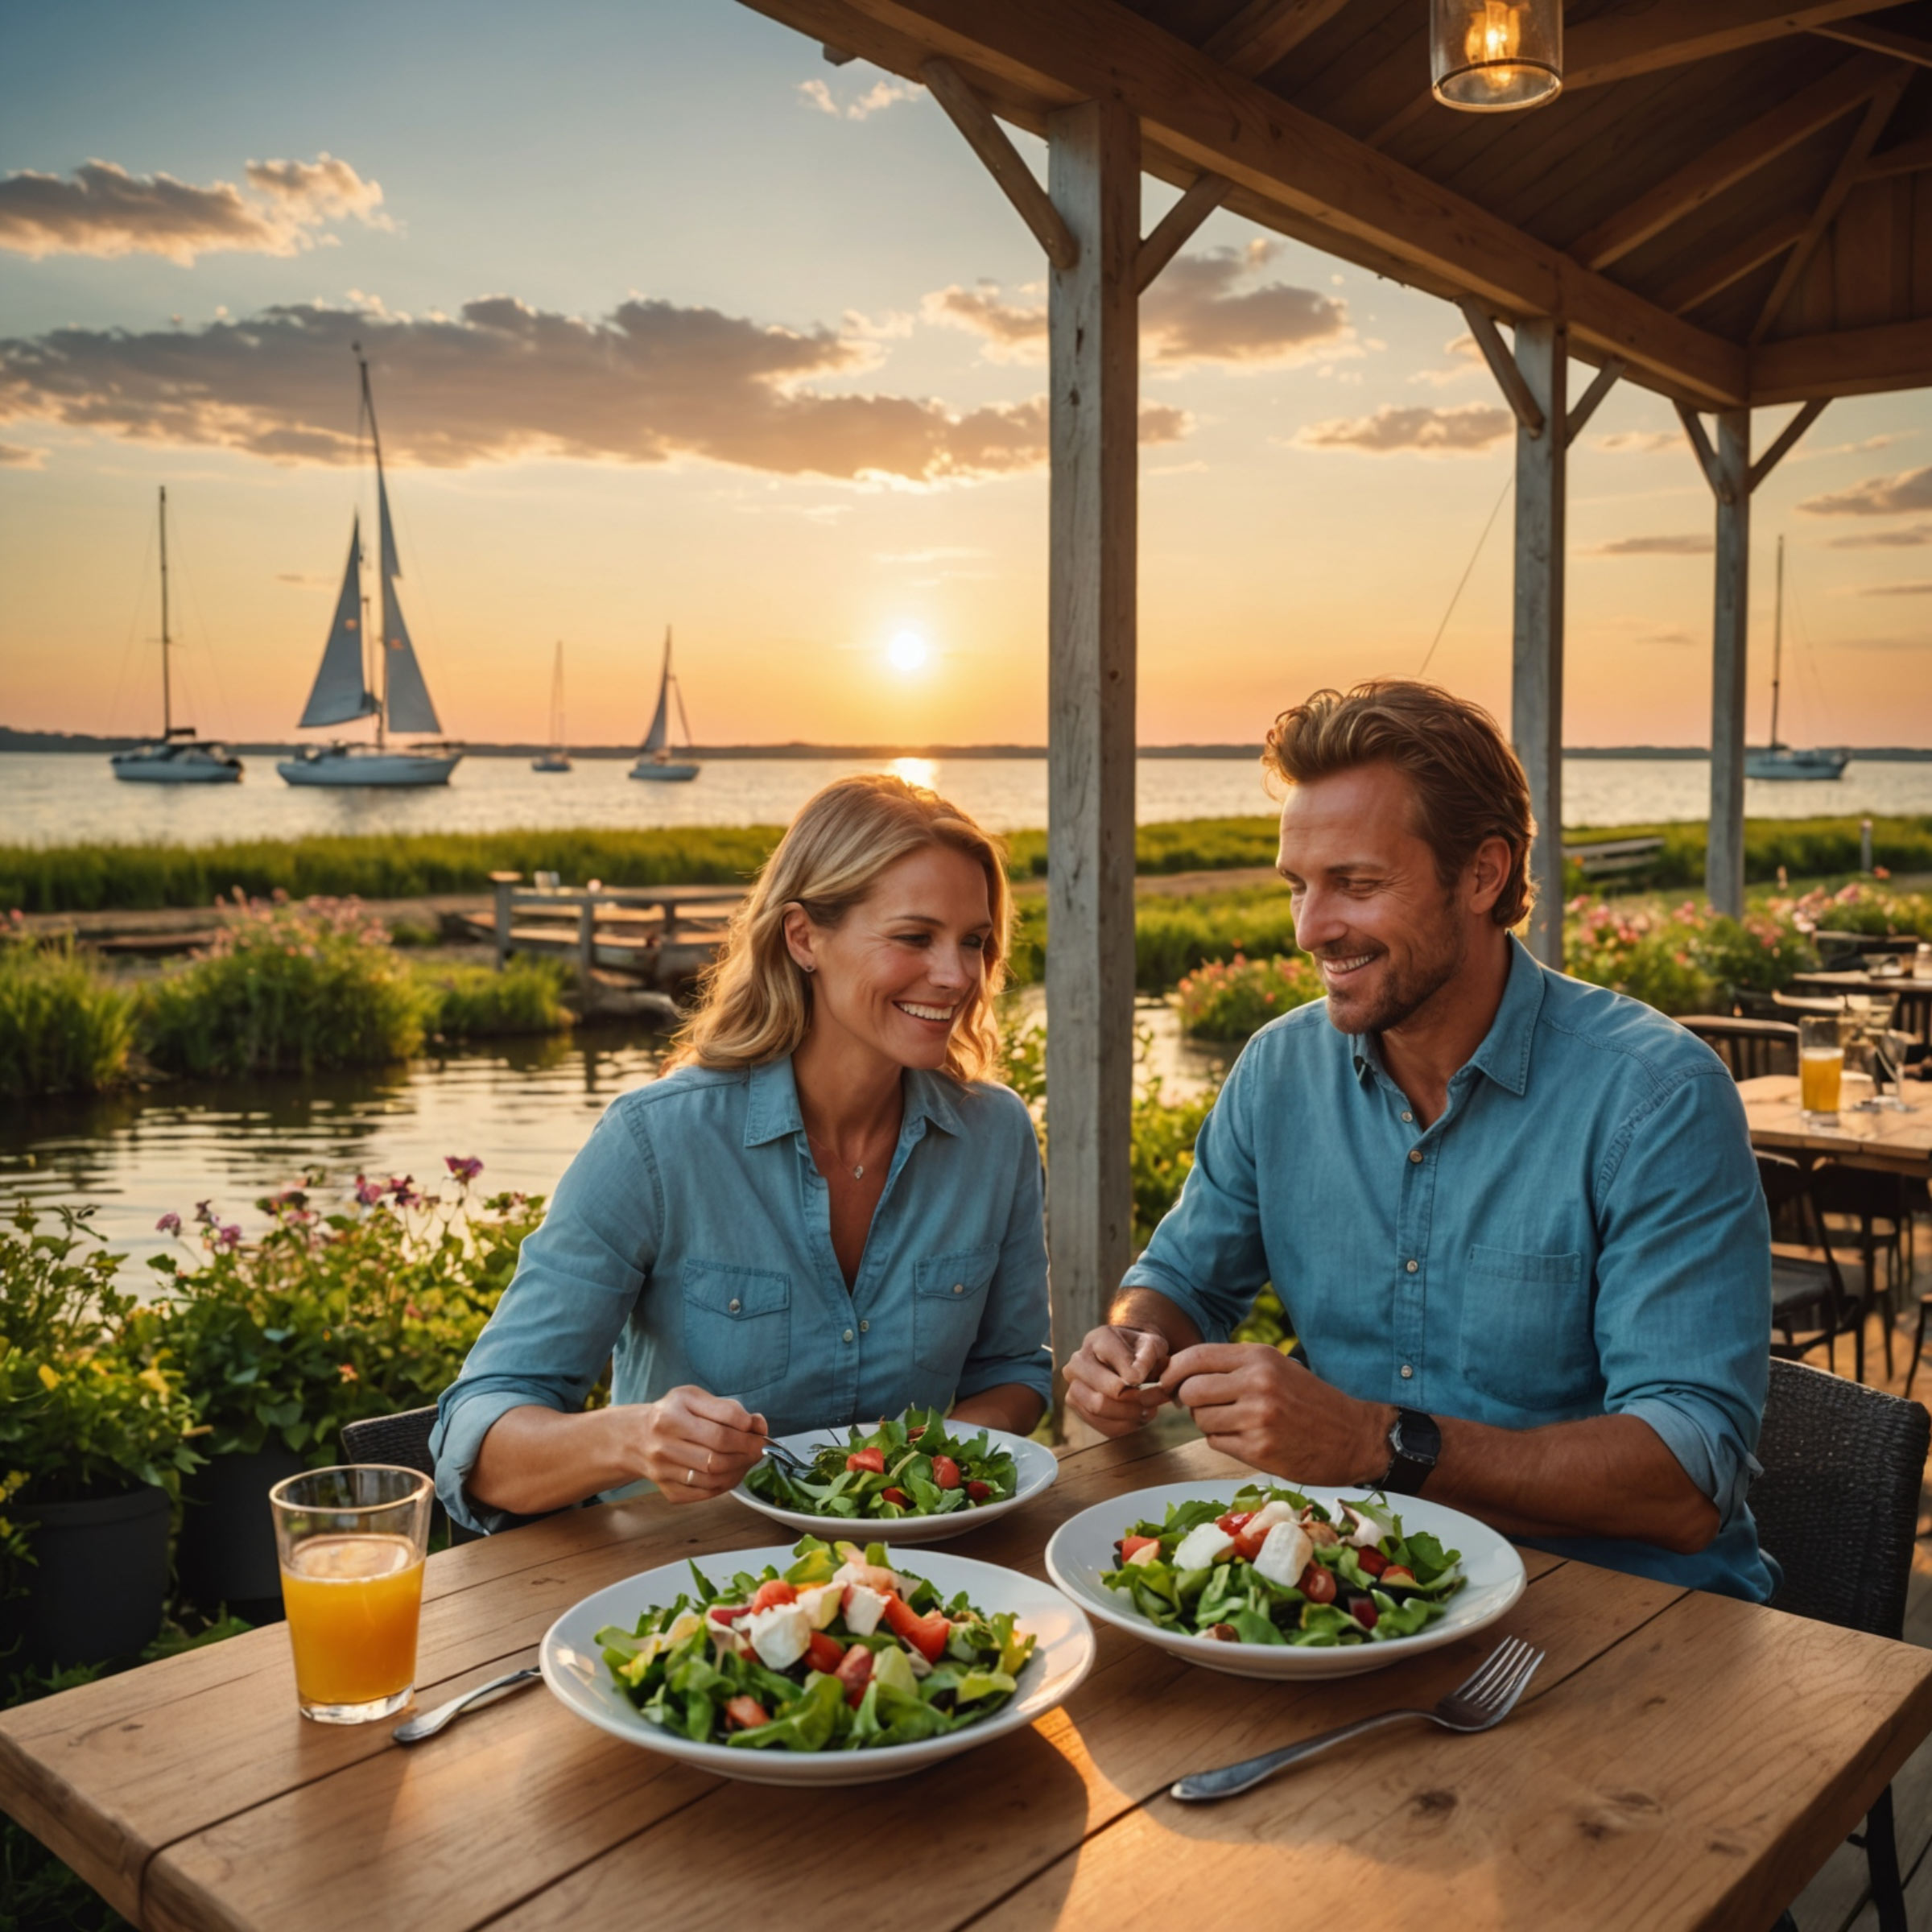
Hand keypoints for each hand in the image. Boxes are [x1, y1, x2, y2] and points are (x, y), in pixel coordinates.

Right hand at [626, 1386, 768, 1502]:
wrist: (636, 1438)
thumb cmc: (672, 1415)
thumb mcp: (694, 1399)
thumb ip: (728, 1409)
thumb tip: (758, 1425)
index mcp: (672, 1413)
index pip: (723, 1423)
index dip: (748, 1429)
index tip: (759, 1430)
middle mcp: (663, 1442)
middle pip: (718, 1454)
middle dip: (747, 1452)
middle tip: (759, 1449)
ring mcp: (663, 1470)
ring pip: (713, 1477)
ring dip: (740, 1470)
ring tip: (748, 1461)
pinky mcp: (667, 1490)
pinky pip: (705, 1492)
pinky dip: (725, 1485)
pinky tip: (732, 1473)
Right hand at [1065, 1324, 1172, 1436]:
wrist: (1129, 1359)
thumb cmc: (1142, 1352)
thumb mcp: (1152, 1345)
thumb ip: (1147, 1357)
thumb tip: (1134, 1378)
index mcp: (1098, 1339)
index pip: (1112, 1361)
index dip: (1134, 1376)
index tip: (1153, 1382)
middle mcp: (1078, 1361)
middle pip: (1100, 1392)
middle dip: (1132, 1402)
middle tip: (1153, 1403)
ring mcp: (1073, 1384)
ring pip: (1097, 1409)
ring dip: (1129, 1415)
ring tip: (1148, 1410)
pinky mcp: (1076, 1404)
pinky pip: (1101, 1424)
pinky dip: (1125, 1425)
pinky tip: (1138, 1416)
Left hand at [1163, 1345, 1389, 1483]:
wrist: (1354, 1436)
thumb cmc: (1310, 1399)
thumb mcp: (1276, 1366)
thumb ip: (1233, 1366)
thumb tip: (1179, 1371)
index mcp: (1259, 1357)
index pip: (1194, 1357)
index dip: (1174, 1370)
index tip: (1169, 1381)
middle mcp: (1257, 1384)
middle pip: (1190, 1391)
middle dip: (1190, 1400)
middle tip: (1205, 1405)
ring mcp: (1257, 1419)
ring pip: (1201, 1419)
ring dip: (1209, 1422)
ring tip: (1236, 1421)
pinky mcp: (1259, 1450)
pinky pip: (1216, 1443)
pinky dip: (1224, 1441)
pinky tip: (1248, 1438)